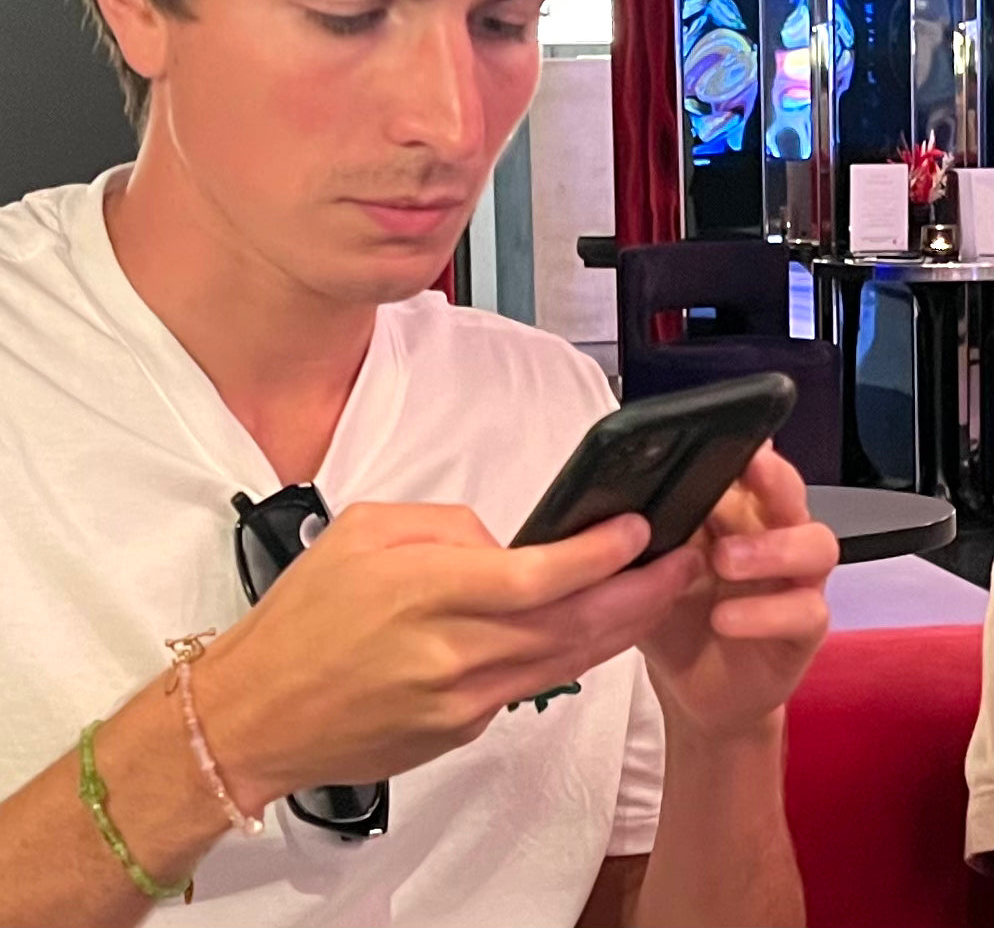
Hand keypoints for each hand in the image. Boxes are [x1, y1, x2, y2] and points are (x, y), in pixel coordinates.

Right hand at [193, 503, 704, 811]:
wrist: (259, 713)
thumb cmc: (300, 617)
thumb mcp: (363, 531)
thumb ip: (446, 526)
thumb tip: (506, 542)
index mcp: (427, 591)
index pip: (540, 574)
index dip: (601, 553)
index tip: (638, 530)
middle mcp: (454, 651)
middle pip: (573, 624)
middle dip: (640, 593)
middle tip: (682, 563)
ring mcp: (462, 700)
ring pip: (566, 662)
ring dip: (621, 627)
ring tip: (659, 594)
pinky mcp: (461, 730)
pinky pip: (529, 686)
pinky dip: (571, 656)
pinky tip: (590, 630)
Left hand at [638, 445, 838, 739]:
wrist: (692, 687)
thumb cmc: (674, 614)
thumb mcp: (650, 570)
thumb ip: (650, 533)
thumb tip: (627, 490)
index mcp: (736, 513)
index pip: (749, 468)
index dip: (745, 450)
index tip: (729, 435)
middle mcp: (773, 536)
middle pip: (790, 493)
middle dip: (771, 478)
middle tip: (746, 471)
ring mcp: (795, 582)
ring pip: (816, 545)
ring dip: (771, 547)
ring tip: (725, 559)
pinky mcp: (804, 629)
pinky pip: (805, 611)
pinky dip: (764, 612)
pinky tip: (725, 618)